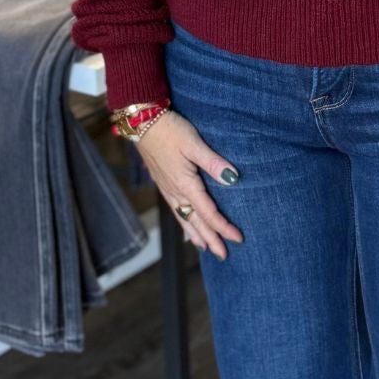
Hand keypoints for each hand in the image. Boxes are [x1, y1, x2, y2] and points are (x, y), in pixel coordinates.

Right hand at [134, 108, 243, 260]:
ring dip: (196, 234)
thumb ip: (213, 162)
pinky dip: (183, 222)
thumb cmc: (169, 130)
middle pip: (196, 221)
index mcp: (185, 184)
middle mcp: (175, 191)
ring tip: (205, 248)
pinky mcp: (163, 183)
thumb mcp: (193, 143)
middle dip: (211, 239)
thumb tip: (233, 179)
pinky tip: (186, 225)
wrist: (141, 122)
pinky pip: (175, 210)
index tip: (238, 239)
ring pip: (184, 218)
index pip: (208, 212)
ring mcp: (167, 189)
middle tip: (224, 255)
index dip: (223, 227)